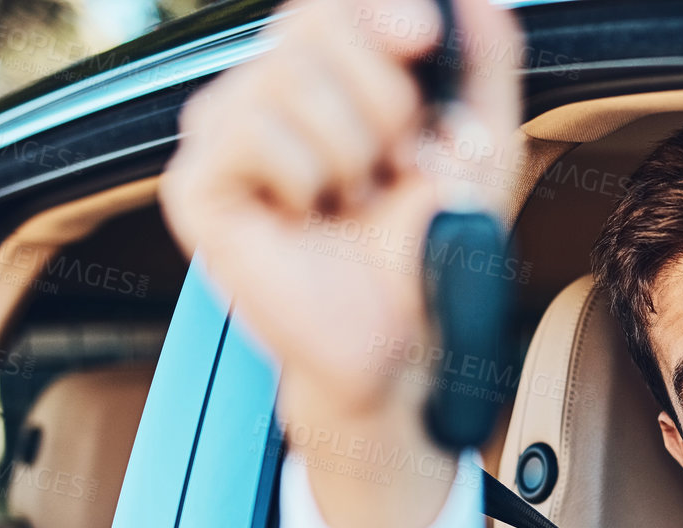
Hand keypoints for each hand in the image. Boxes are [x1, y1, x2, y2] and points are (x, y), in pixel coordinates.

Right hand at [161, 0, 524, 527]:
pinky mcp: (197, 187)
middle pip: (312, 23)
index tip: (422, 39)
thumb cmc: (431, 248)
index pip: (332, 0)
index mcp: (325, 78)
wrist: (406, 338)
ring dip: (351, 150)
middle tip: (392, 168)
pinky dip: (305, 175)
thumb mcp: (482, 149)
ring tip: (353, 202)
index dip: (380, 8)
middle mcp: (265, 93)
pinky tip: (309, 214)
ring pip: (285, 76)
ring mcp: (222, 137)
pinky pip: (250, 131)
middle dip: (384, 100)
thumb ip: (485, 65)